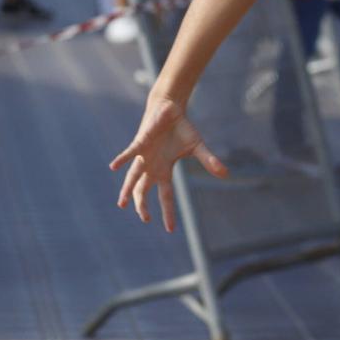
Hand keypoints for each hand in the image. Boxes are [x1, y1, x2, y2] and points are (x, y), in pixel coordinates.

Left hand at [109, 94, 228, 231]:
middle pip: (144, 190)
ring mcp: (144, 156)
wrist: (169, 109)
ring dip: (128, 190)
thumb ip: (208, 161)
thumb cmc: (181, 129)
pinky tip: (114, 167)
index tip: (171, 229)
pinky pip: (130, 153)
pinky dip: (123, 160)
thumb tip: (225, 174)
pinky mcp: (140, 143)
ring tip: (122, 203)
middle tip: (145, 219)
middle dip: (143, 205)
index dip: (168, 212)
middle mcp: (151, 166)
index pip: (166, 196)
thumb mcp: (197, 147)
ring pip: (133, 177)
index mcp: (165, 170)